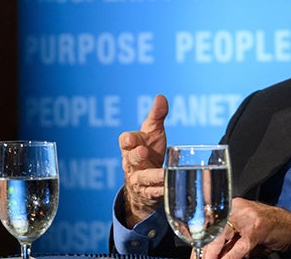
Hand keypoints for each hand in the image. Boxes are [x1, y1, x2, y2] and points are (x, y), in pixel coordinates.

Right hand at [119, 94, 169, 227]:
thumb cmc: (150, 150)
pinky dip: (158, 191)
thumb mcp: (153, 132)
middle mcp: (132, 163)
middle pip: (131, 159)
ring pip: (142, 178)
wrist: (147, 179)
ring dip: (151, 175)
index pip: (125, 141)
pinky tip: (166, 188)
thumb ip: (156, 116)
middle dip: (136, 156)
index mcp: (132, 146)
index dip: (127, 140)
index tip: (132, 138)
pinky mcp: (148, 193)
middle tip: (143, 152)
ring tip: (162, 174)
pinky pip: (152, 193)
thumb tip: (161, 97)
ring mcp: (138, 179)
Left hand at [199, 197, 290, 258]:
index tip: (195, 256)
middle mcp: (238, 208)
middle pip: (213, 231)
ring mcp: (248, 217)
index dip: (201, 244)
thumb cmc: (273, 231)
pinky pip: (239, 248)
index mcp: (233, 207)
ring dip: (213, 255)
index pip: (211, 226)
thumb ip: (231, 246)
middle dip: (205, 252)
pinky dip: (230, 258)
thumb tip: (212, 256)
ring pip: (222, 238)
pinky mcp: (257, 228)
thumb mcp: (248, 238)